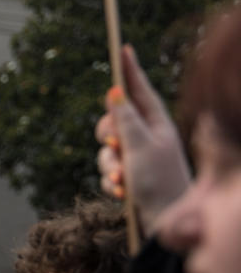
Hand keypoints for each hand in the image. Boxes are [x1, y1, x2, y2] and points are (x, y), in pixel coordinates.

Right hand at [95, 45, 190, 234]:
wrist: (165, 224)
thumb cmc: (159, 182)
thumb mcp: (139, 146)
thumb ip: (124, 119)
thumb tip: (114, 92)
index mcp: (157, 124)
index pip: (139, 90)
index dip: (129, 69)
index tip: (123, 48)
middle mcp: (147, 138)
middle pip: (113, 120)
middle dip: (107, 134)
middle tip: (115, 145)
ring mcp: (137, 158)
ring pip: (105, 148)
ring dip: (108, 164)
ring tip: (121, 180)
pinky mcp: (129, 177)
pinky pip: (106, 170)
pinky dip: (110, 181)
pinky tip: (121, 192)